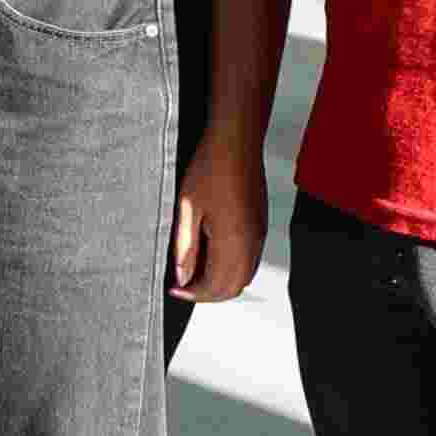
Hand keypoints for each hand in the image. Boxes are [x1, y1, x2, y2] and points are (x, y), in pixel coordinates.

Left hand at [171, 135, 263, 304]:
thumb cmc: (210, 168)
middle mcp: (252, 242)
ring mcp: (260, 234)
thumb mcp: (187, 209)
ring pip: (245, 275)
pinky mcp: (261, 226)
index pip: (216, 285)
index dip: (194, 294)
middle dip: (208, 294)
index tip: (174, 290)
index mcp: (233, 241)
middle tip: (182, 286)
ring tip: (194, 274)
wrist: (236, 142)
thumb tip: (182, 276)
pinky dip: (232, 269)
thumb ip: (185, 247)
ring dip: (221, 283)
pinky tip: (211, 257)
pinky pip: (250, 260)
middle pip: (234, 287)